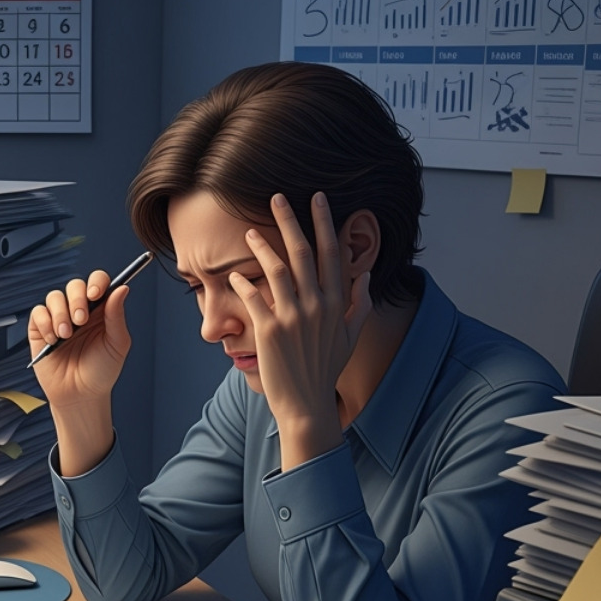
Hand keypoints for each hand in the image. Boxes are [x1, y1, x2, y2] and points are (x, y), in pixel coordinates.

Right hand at [26, 269, 131, 410]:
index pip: (98, 283)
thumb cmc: (101, 372)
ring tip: (66, 336)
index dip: (96, 283)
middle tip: (80, 320)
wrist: (80, 396)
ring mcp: (59, 319)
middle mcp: (79, 311)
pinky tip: (53, 340)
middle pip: (74, 286)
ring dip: (60, 314)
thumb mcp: (117, 344)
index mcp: (101, 311)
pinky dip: (45, 323)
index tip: (95, 294)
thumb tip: (121, 289)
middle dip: (76, 300)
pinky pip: (38, 313)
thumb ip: (117, 316)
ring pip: (54, 297)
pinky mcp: (41, 330)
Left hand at [229, 192, 370, 465]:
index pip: (333, 253)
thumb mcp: (350, 337)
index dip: (325, 223)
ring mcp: (293, 317)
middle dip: (290, 221)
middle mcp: (317, 305)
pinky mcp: (269, 331)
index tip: (318, 199)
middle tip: (277, 197)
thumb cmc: (325, 370)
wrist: (306, 404)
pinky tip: (233, 273)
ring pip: (277, 270)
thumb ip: (360, 305)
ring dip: (262, 246)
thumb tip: (367, 277)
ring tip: (248, 231)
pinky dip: (242, 283)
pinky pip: (253, 298)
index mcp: (336, 303)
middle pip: (304, 252)